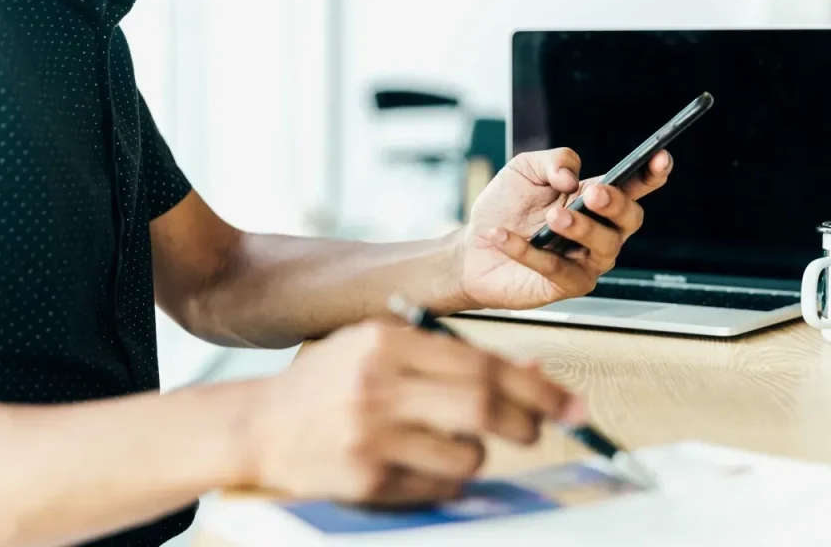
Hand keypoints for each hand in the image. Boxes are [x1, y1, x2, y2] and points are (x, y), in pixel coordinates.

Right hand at [245, 320, 584, 505]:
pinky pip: (437, 489)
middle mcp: (378, 384)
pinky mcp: (364, 479)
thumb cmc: (330, 383)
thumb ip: (454, 358)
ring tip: (452, 445)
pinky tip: (419, 465)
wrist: (257, 427)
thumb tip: (534, 373)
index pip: (484, 363)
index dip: (538, 388)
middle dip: (528, 422)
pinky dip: (446, 481)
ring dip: (478, 456)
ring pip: (467, 456)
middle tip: (539, 428)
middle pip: (484, 407)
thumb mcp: (385, 351)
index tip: (572, 404)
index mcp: (387, 342)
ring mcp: (370, 435)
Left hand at [459, 147, 672, 309]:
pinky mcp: (564, 286)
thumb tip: (572, 177)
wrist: (473, 247)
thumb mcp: (525, 169)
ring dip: (581, 228)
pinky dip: (528, 251)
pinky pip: (556, 269)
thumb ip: (553, 161)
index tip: (661, 158)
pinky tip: (503, 235)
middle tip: (593, 193)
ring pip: (604, 247)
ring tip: (553, 217)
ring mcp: (586, 261)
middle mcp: (599, 231)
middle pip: (630, 219)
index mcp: (596, 199)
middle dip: (616, 204)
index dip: (651, 174)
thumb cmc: (505, 208)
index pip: (634, 187)